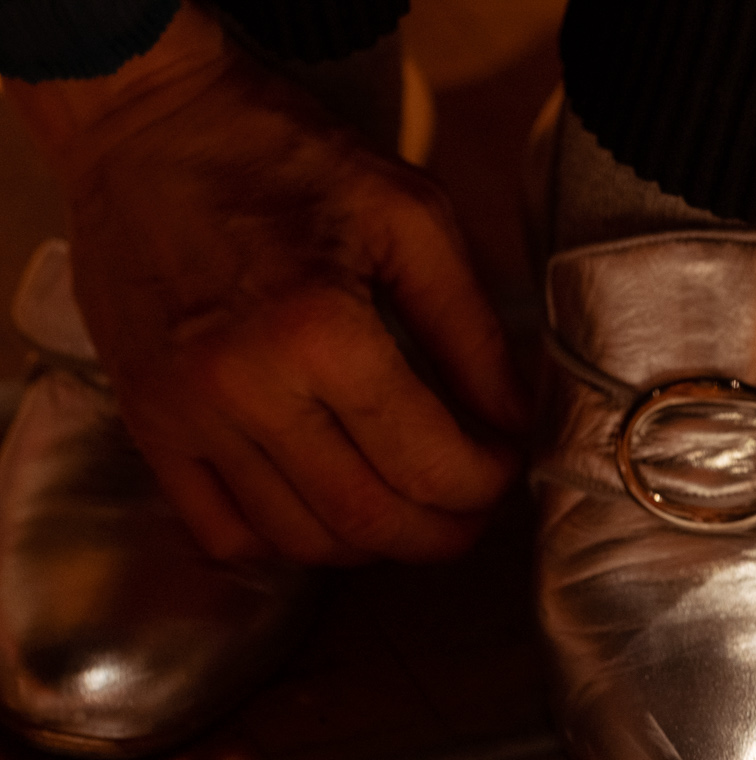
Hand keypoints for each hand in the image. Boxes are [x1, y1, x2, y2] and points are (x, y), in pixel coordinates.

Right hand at [6, 4, 524, 563]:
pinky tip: (324, 508)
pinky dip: (284, 543)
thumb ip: (472, 330)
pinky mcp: (146, 422)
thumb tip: (515, 421)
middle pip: (369, 519)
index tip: (508, 465)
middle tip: (475, 511)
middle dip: (443, 532)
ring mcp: (186, 414)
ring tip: (411, 510)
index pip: (430, 463)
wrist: (144, 122)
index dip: (488, 484)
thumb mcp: (412, 219)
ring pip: (300, 540)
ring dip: (373, 544)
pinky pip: (220, 530)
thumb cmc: (285, 157)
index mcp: (322, 332)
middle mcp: (245, 388)